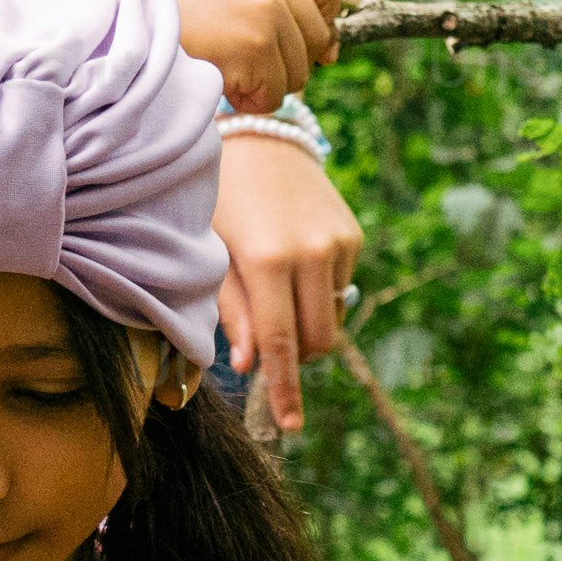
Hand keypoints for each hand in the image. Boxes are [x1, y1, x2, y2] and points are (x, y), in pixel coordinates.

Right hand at [165, 0, 345, 114]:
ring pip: (299, 75)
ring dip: (265, 86)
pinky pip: (275, 96)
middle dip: (289, 63)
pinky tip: (220, 83)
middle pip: (319, 40)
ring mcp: (265, 17)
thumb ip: (280, 12)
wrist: (134, 37)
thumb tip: (332, 53)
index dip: (325, 19)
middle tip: (246, 62)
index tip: (308, 42)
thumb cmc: (180, 27)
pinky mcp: (255, 49)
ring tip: (226, 70)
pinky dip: (249, 102)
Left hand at [207, 139, 360, 435]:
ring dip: (305, 326)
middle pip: (316, 341)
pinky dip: (316, 295)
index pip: (279, 343)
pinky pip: (339, 290)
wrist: (256, 135)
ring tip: (273, 294)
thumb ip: (230, 312)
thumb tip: (248, 365)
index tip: (290, 426)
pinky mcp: (353, 236)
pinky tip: (291, 262)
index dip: (285, 389)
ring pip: (331, 320)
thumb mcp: (209, 253)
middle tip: (265, 346)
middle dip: (295, 358)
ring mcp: (338, 245)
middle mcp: (311, 254)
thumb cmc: (217, 199)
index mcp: (267, 261)